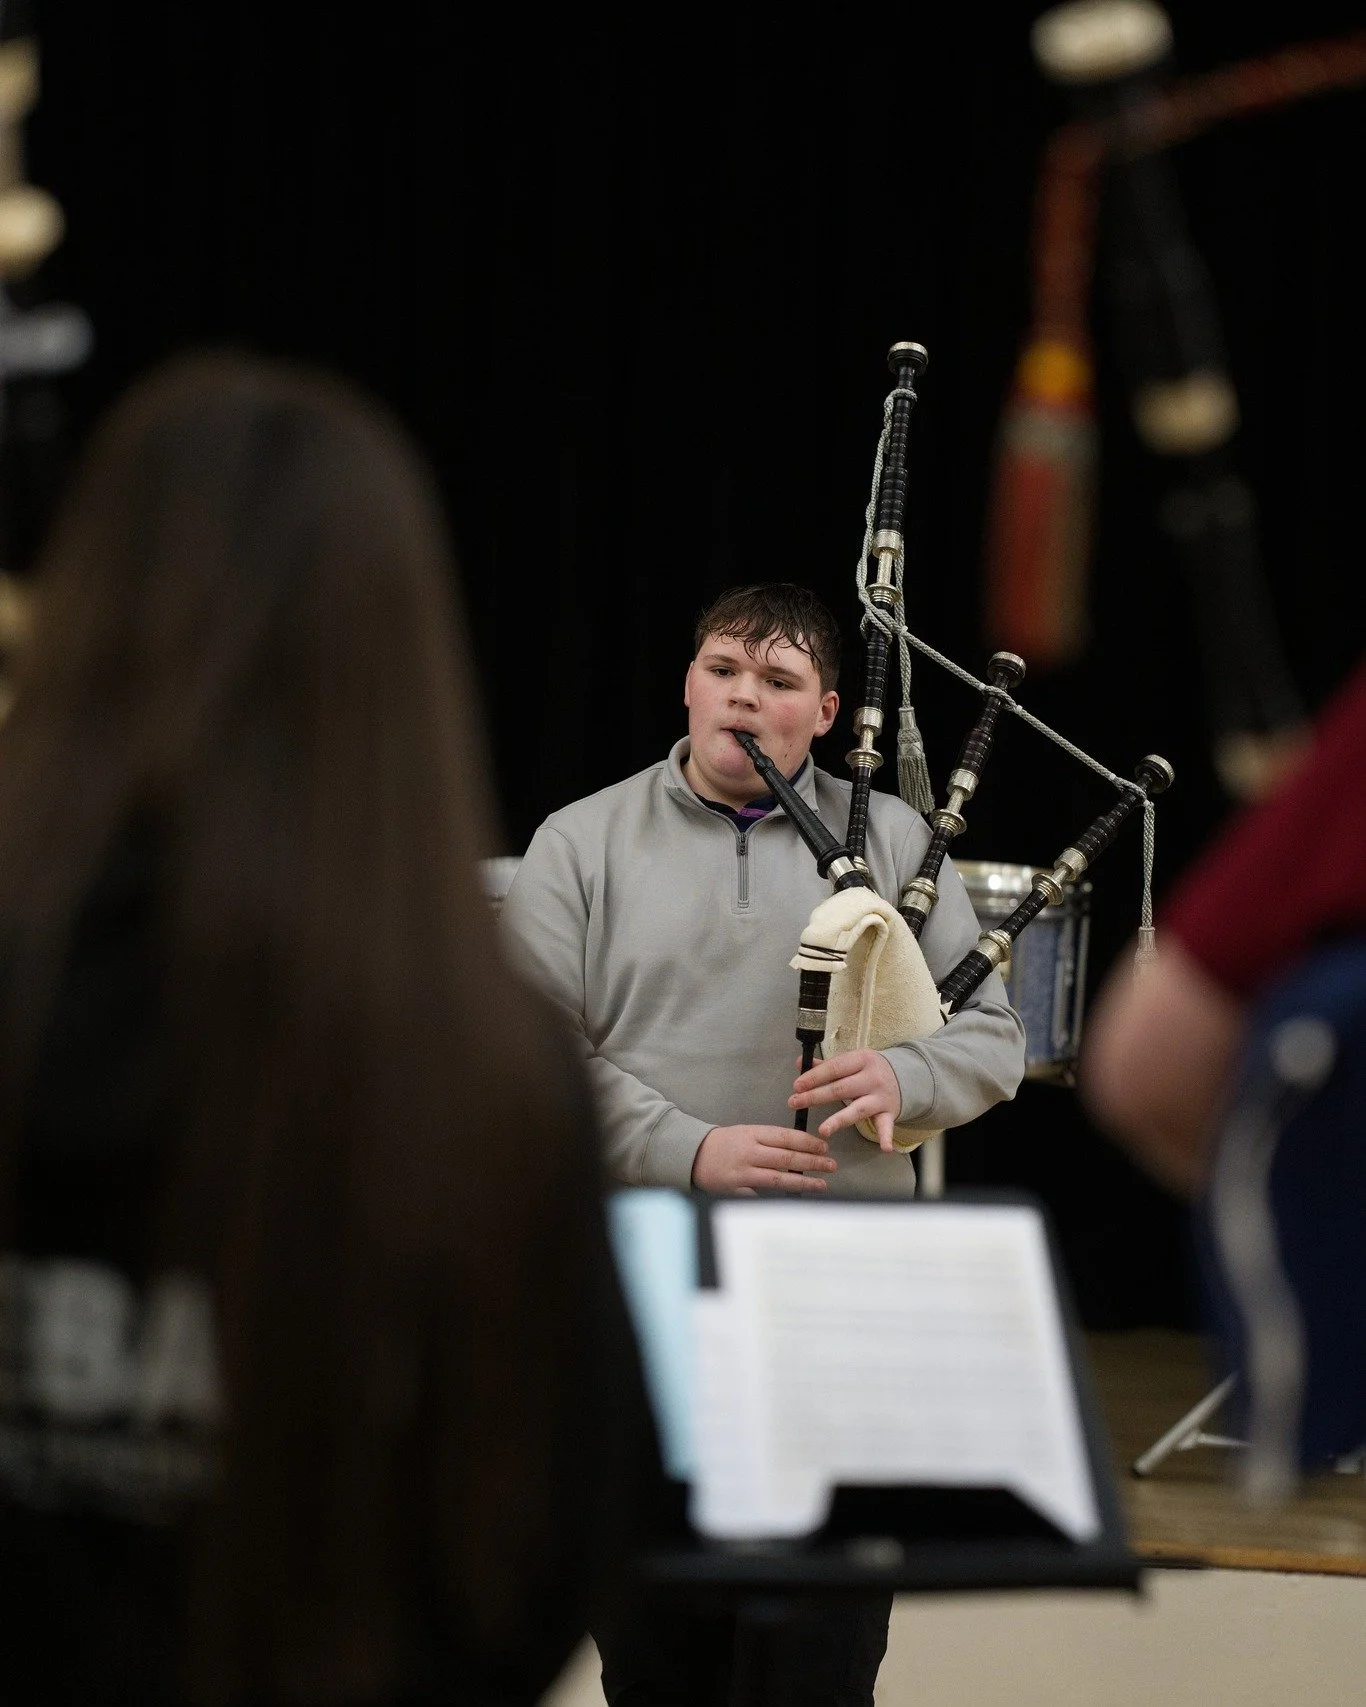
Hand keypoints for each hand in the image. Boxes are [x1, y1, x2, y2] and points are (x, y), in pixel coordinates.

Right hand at [690, 1124, 837, 1194]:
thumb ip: (769, 1141)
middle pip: (786, 1158)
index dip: (807, 1143)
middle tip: (831, 1165)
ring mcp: (742, 1173)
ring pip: (778, 1179)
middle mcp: (749, 1152)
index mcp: (752, 1134)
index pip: (785, 1137)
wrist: (692, 1155)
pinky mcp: (735, 1190)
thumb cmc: (724, 1143)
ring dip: (803, 1182)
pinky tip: (796, 1201)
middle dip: (812, 1162)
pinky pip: (761, 1196)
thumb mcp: (746, 1133)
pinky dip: (778, 1199)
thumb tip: (800, 1151)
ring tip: (822, 1184)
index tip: (824, 1147)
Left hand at [789, 1049, 901, 1151]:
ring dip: (839, 1120)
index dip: (814, 1077)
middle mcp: (872, 1078)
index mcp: (861, 1060)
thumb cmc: (869, 1069)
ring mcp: (881, 1097)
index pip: (834, 1068)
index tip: (796, 1086)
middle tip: (794, 1102)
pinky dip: (886, 1137)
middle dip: (816, 1096)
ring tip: (823, 1130)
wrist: (906, 1075)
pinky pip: (887, 1126)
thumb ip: (825, 1065)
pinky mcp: (889, 1113)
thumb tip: (799, 1062)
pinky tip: (885, 1148)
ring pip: (857, 1109)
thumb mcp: (851, 1061)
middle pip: (841, 1089)